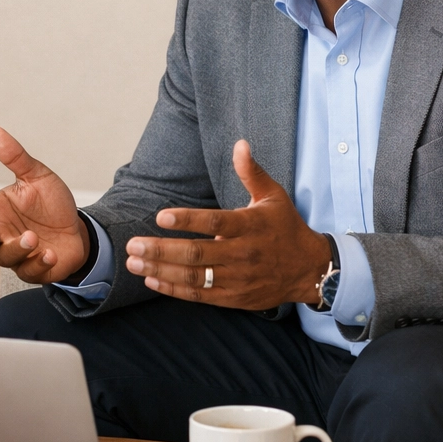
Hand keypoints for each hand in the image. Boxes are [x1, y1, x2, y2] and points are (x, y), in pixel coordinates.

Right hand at [0, 126, 89, 282]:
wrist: (76, 230)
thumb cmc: (50, 204)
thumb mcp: (37, 176)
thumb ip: (16, 157)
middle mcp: (0, 233)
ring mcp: (15, 254)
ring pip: (5, 257)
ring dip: (17, 248)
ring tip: (33, 238)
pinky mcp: (32, 270)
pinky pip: (29, 271)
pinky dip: (38, 264)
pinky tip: (49, 254)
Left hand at [124, 140, 332, 308]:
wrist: (309, 270)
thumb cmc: (286, 228)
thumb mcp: (273, 196)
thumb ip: (251, 172)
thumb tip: (239, 143)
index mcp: (250, 226)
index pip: (215, 223)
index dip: (187, 220)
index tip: (160, 216)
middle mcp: (243, 254)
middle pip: (197, 253)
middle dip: (161, 249)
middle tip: (133, 244)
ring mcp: (238, 279)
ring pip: (194, 276)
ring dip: (160, 270)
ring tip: (133, 262)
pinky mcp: (234, 297)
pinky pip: (199, 295)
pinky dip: (174, 288)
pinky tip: (152, 279)